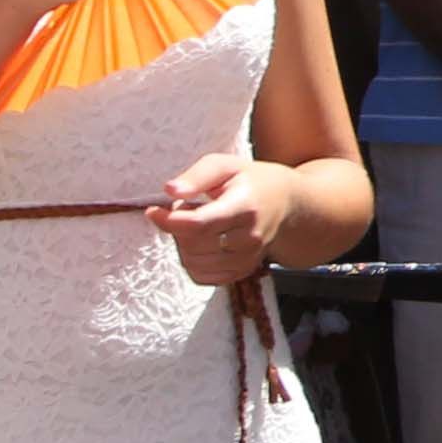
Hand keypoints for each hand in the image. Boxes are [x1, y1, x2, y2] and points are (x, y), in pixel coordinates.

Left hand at [151, 150, 285, 286]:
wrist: (287, 203)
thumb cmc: (250, 181)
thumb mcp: (226, 165)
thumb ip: (197, 176)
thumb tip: (170, 190)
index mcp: (245, 206)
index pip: (198, 224)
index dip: (168, 220)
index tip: (154, 211)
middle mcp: (249, 237)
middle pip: (192, 245)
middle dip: (177, 227)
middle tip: (187, 208)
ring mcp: (247, 258)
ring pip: (193, 263)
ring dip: (183, 244)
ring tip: (196, 224)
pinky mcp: (242, 271)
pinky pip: (201, 277)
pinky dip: (191, 261)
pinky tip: (201, 243)